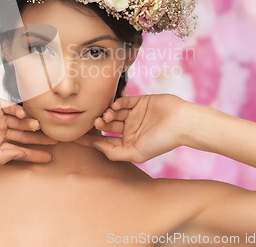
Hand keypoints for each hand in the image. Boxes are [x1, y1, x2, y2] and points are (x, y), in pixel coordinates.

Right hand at [0, 86, 57, 163]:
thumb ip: (0, 156)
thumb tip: (20, 157)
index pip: (18, 150)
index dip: (34, 154)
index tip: (50, 158)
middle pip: (24, 136)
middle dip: (39, 139)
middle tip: (57, 140)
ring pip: (20, 122)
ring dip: (30, 124)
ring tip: (39, 126)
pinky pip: (12, 107)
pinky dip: (19, 111)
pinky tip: (23, 115)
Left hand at [74, 94, 189, 162]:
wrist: (181, 123)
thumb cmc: (161, 141)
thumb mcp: (136, 153)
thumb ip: (114, 152)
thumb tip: (96, 145)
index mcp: (128, 142)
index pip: (104, 140)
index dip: (90, 139)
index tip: (74, 137)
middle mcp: (130, 128)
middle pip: (107, 125)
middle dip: (99, 124)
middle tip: (96, 122)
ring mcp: (134, 114)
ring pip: (113, 112)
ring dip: (107, 113)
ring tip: (107, 115)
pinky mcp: (140, 101)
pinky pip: (123, 100)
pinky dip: (117, 102)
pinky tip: (115, 106)